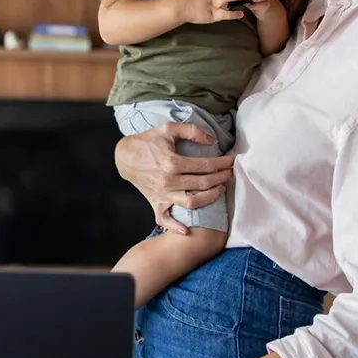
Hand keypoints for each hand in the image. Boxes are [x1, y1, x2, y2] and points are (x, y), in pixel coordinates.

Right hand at [113, 124, 233, 233]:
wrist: (125, 156)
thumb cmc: (147, 141)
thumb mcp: (168, 128)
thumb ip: (191, 131)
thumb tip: (212, 140)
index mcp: (172, 163)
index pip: (206, 165)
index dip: (222, 163)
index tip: (232, 161)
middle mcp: (169, 181)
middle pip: (203, 184)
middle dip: (221, 178)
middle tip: (229, 173)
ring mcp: (162, 195)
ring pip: (192, 203)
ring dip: (210, 198)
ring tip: (219, 189)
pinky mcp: (155, 203)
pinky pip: (165, 220)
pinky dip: (176, 227)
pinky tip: (187, 229)